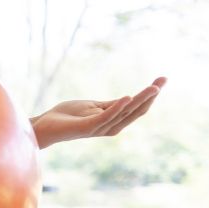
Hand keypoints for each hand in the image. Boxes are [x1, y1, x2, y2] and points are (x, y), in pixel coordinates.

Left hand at [30, 77, 165, 148]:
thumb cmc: (67, 116)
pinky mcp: (88, 127)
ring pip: (125, 112)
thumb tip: (129, 99)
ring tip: (153, 87)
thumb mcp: (93, 107)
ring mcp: (100, 128)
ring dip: (140, 98)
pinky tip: (127, 97)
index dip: (150, 95)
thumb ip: (110, 105)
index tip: (162, 80)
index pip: (137, 108)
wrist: (44, 126)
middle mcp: (111, 127)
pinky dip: (117, 107)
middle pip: (136, 111)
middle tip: (163, 80)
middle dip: (151, 95)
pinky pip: (106, 117)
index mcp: (113, 121)